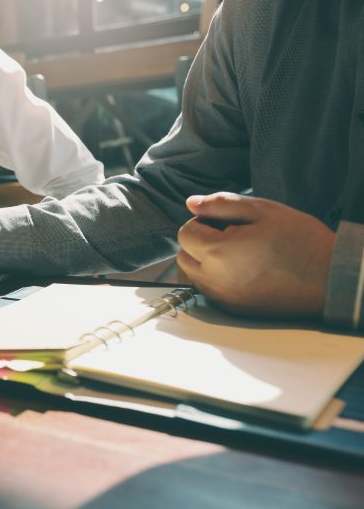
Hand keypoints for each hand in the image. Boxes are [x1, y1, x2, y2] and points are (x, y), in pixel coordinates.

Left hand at [177, 192, 334, 317]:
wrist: (330, 278)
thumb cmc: (300, 240)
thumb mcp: (262, 210)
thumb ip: (220, 204)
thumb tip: (191, 203)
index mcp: (217, 252)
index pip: (185, 233)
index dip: (202, 222)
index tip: (225, 221)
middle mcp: (213, 280)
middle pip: (183, 256)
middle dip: (198, 242)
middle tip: (230, 235)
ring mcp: (222, 298)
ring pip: (193, 275)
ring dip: (203, 261)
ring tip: (236, 252)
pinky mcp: (232, 310)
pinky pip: (209, 291)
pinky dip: (215, 279)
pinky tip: (242, 269)